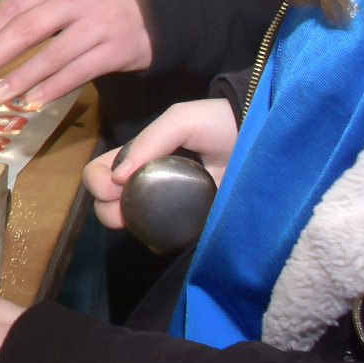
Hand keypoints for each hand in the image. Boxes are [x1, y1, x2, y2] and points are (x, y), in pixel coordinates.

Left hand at [0, 0, 153, 108]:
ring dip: (21, 78)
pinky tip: (35, 100)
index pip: (14, 3)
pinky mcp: (117, 50)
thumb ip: (42, 3)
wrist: (166, 1)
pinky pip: (79, 72)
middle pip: (26, 28)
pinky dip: (53, 88)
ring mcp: (100, 24)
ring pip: (51, 55)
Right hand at [85, 97, 239, 229]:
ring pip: (132, 224)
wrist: (265, 142)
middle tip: (127, 210)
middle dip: (108, 210)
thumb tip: (118, 179)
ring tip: (147, 226)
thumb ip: (149, 141)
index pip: (101, 172)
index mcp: (141, 156)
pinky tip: (166, 239)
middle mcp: (149, 181)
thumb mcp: (181, 121)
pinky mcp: (192, 224)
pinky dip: (158, 241)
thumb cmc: (220, 125)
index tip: (116, 187)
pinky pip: (164, 239)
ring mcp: (170, 205)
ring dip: (130, 227)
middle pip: (108, 203)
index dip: (98, 182)